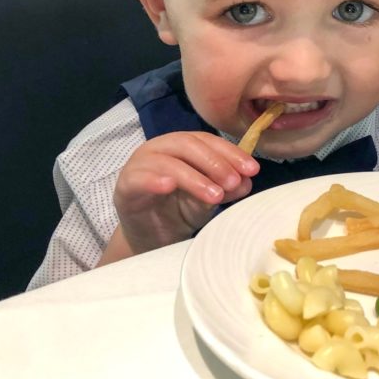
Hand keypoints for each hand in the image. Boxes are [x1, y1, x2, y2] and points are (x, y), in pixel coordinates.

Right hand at [113, 131, 259, 253]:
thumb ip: (225, 188)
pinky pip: (139, 178)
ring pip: (167, 162)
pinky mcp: (125, 185)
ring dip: (194, 177)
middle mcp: (160, 148)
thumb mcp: (208, 199)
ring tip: (214, 195)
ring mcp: (140, 164)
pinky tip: (169, 186)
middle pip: (188, 145)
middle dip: (215, 163)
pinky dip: (154, 180)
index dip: (231, 153)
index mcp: (182, 145)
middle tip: (233, 182)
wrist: (149, 238)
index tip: (252, 170)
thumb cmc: (178, 211)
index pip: (208, 141)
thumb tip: (246, 181)